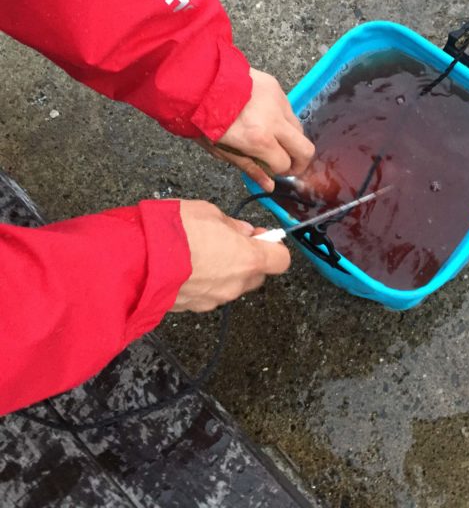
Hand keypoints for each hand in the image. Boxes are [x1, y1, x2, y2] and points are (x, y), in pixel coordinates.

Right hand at [171, 200, 289, 312]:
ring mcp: (214, 299)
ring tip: (200, 253)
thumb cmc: (173, 232)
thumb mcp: (207, 212)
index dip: (272, 247)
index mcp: (248, 259)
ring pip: (231, 286)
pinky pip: (208, 294)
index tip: (260, 236)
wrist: (135, 260)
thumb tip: (243, 231)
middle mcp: (236, 284)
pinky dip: (203, 282)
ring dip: (224, 272)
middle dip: (247, 259)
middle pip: (256, 275)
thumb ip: (231, 224)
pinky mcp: (194, 308)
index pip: (281, 260)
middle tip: (228, 241)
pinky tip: (186, 267)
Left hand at [196, 69, 314, 191]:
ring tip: (273, 138)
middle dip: (299, 161)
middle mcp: (274, 120)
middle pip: (305, 149)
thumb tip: (269, 186)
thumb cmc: (203, 119)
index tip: (272, 170)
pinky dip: (282, 118)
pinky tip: (264, 118)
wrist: (195, 81)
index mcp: (258, 139)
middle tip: (288, 164)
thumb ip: (250, 168)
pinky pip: (288, 109)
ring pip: (299, 128)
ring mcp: (278, 101)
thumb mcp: (222, 150)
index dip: (279, 171)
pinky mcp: (276, 86)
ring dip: (290, 138)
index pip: (284, 164)